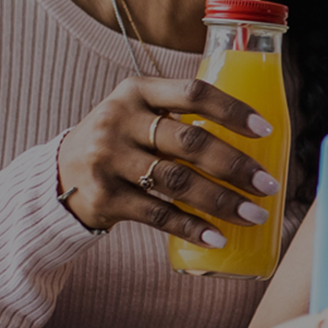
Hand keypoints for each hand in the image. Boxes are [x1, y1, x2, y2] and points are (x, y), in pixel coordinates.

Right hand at [56, 77, 280, 246]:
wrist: (58, 174)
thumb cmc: (121, 140)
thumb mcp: (139, 111)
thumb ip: (180, 115)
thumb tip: (254, 138)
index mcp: (136, 90)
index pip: (193, 92)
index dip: (232, 110)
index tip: (265, 130)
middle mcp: (119, 120)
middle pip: (190, 142)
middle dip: (236, 166)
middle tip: (269, 185)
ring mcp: (107, 159)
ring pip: (177, 181)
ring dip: (221, 201)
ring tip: (254, 215)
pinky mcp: (103, 197)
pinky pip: (157, 214)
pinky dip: (191, 227)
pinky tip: (217, 237)